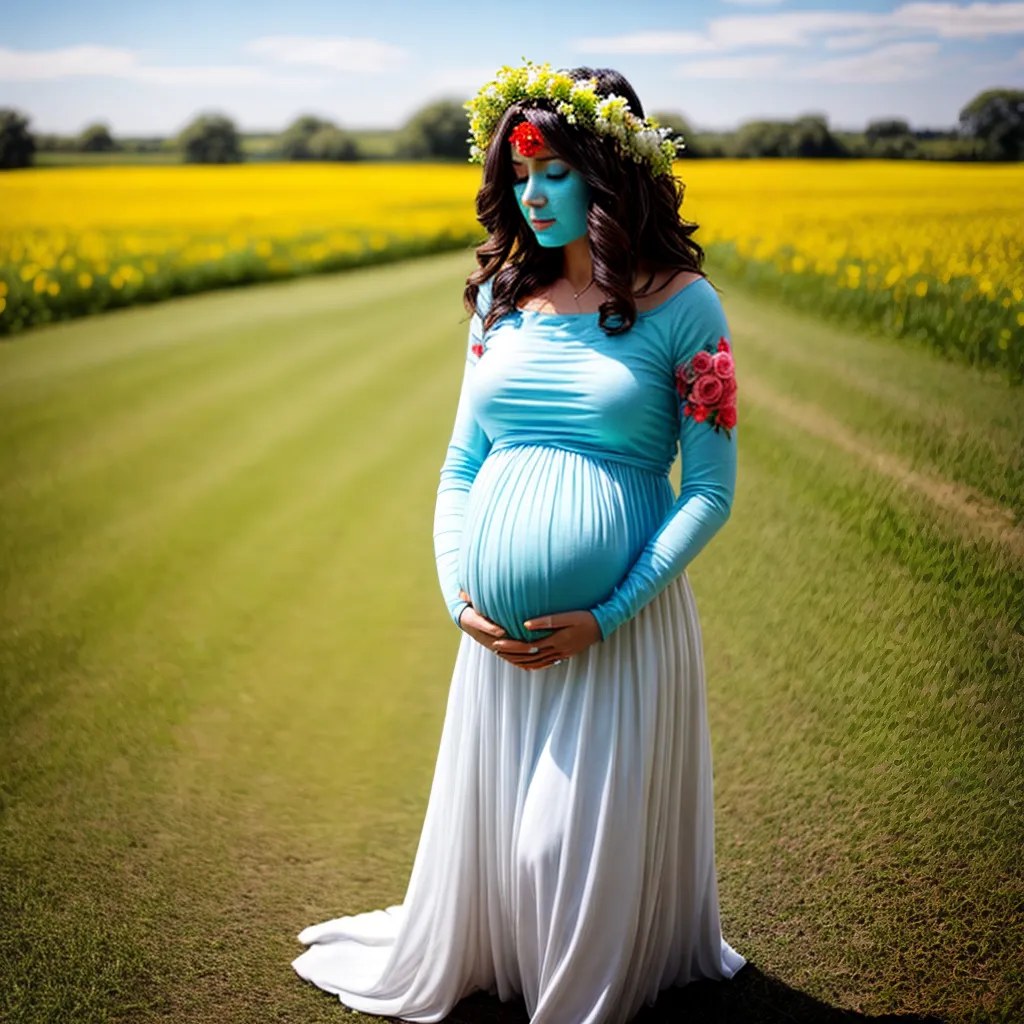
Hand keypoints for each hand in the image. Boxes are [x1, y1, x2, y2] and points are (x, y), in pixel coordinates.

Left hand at [458, 590, 601, 670]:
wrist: (603, 625)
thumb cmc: (585, 617)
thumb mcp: (567, 616)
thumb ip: (547, 620)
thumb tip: (525, 624)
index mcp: (556, 641)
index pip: (528, 647)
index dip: (512, 646)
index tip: (498, 642)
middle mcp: (557, 651)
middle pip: (529, 657)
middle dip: (511, 654)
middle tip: (496, 649)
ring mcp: (561, 655)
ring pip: (535, 662)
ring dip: (519, 660)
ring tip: (505, 655)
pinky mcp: (564, 654)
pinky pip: (545, 663)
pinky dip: (532, 665)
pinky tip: (525, 664)